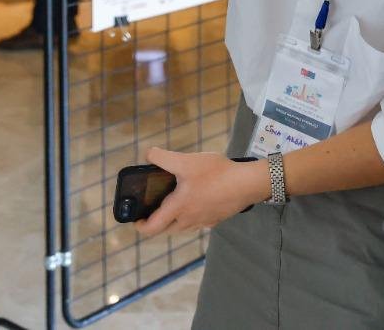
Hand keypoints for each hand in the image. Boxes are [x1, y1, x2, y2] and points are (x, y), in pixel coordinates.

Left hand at [134, 147, 268, 237]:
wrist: (247, 184)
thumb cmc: (215, 174)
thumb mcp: (185, 161)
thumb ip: (162, 158)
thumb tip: (147, 154)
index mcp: (178, 208)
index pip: (153, 227)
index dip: (141, 226)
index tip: (136, 218)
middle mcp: (189, 220)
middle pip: (166, 230)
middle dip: (156, 223)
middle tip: (152, 208)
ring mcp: (204, 222)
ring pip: (182, 227)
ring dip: (173, 220)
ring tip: (173, 202)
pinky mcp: (216, 219)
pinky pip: (197, 222)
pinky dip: (190, 216)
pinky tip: (196, 199)